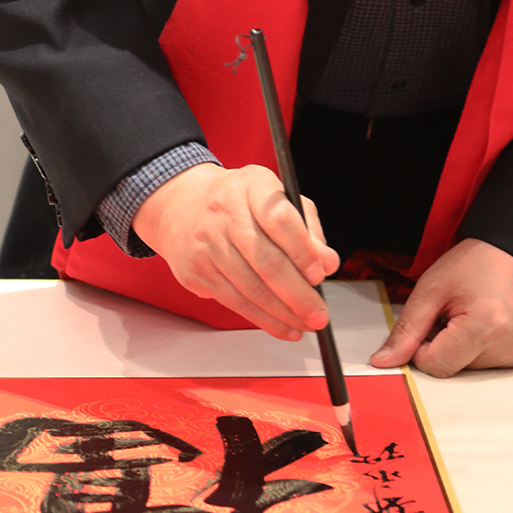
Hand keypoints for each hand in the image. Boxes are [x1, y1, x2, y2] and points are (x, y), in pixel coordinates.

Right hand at [133, 163, 338, 341]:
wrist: (184, 208)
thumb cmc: (243, 204)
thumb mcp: (278, 199)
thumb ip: (307, 228)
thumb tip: (328, 263)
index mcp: (252, 185)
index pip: (278, 218)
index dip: (302, 250)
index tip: (320, 273)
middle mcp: (225, 212)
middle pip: (265, 260)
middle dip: (297, 293)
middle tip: (319, 313)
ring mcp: (207, 243)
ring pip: (250, 287)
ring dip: (283, 313)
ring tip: (306, 324)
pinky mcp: (196, 271)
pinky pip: (235, 301)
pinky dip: (263, 319)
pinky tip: (284, 326)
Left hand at [369, 238, 512, 375]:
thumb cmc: (476, 262)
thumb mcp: (432, 288)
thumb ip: (407, 328)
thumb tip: (383, 362)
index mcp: (485, 328)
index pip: (435, 366)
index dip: (424, 345)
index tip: (434, 319)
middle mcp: (511, 346)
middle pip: (455, 369)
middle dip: (447, 345)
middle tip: (459, 311)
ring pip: (474, 369)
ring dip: (467, 347)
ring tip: (479, 313)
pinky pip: (496, 366)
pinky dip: (487, 349)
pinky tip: (494, 322)